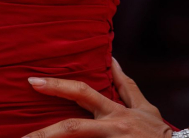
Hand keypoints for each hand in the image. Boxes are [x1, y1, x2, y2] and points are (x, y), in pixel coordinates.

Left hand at [21, 58, 171, 136]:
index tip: (31, 82)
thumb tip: (112, 58)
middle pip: (72, 129)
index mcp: (113, 112)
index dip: (56, 86)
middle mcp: (110, 128)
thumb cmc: (157, 132)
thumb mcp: (143, 106)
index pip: (80, 92)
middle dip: (44, 134)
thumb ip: (125, 85)